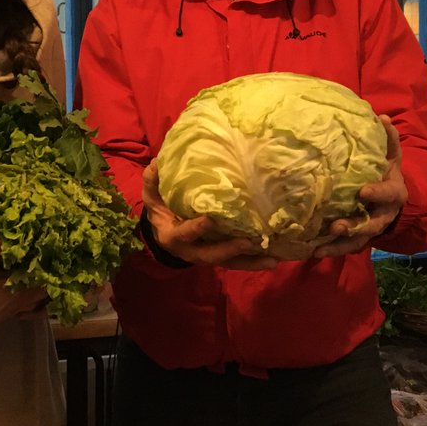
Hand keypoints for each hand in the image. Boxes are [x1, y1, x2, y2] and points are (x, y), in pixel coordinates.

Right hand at [0, 240, 47, 339]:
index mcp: (22, 289)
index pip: (45, 283)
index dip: (52, 275)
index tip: (55, 264)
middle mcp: (25, 300)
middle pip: (46, 294)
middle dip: (50, 285)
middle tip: (50, 272)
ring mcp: (20, 309)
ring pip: (39, 304)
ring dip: (43, 296)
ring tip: (44, 284)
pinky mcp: (14, 314)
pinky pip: (30, 311)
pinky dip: (35, 307)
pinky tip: (31, 300)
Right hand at [141, 160, 278, 270]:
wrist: (162, 233)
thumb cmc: (160, 210)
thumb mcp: (151, 196)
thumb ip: (153, 181)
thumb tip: (157, 162)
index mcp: (173, 236)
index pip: (184, 234)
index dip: (195, 228)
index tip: (209, 219)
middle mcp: (191, 251)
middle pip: (211, 255)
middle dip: (229, 249)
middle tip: (248, 242)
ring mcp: (207, 255)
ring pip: (229, 263)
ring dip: (250, 262)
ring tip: (272, 260)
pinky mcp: (220, 257)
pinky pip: (237, 262)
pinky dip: (255, 261)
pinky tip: (274, 258)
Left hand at [314, 115, 406, 257]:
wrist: (392, 196)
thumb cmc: (385, 170)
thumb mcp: (390, 154)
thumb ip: (388, 138)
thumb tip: (381, 117)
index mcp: (393, 192)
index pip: (388, 194)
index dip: (378, 194)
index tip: (363, 191)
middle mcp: (383, 214)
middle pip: (372, 225)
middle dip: (356, 227)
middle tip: (337, 227)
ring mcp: (370, 228)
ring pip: (358, 241)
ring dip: (339, 245)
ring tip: (318, 250)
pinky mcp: (357, 238)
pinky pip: (345, 247)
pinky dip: (331, 250)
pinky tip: (312, 251)